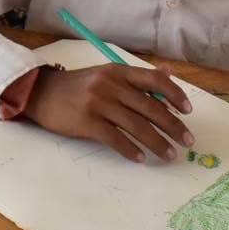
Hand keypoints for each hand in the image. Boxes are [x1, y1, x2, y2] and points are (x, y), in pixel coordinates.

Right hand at [23, 64, 194, 161]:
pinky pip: (115, 138)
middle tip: (187, 141)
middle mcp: (110, 85)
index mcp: (118, 71)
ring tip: (169, 155)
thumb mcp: (107, 74)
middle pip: (150, 107)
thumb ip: (136, 77)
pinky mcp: (86, 121)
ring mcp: (98, 103)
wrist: (41, 92)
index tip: (187, 111)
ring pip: (137, 126)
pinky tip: (140, 158)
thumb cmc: (77, 86)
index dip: (175, 95)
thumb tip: (169, 74)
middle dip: (173, 126)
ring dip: (157, 143)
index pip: (155, 80)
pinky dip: (130, 150)